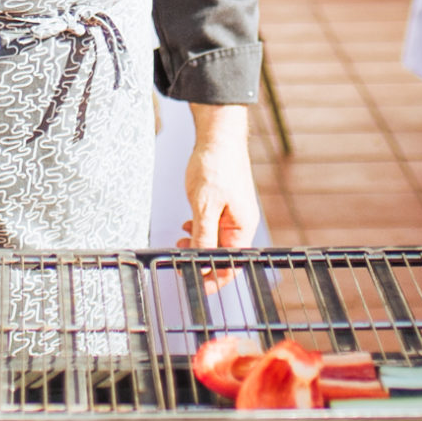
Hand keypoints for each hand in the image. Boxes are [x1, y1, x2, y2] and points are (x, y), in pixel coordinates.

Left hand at [180, 103, 260, 289]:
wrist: (219, 136)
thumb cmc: (217, 166)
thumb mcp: (205, 206)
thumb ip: (203, 235)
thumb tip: (199, 260)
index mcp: (242, 227)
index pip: (231, 263)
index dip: (214, 277)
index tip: (196, 284)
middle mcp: (240, 223)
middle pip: (222, 253)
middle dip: (200, 259)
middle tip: (179, 262)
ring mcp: (232, 212)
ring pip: (214, 239)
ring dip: (196, 244)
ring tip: (178, 242)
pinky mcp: (222, 203)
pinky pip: (211, 224)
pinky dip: (198, 229)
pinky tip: (185, 226)